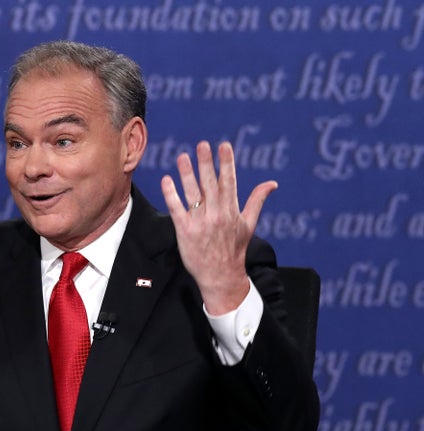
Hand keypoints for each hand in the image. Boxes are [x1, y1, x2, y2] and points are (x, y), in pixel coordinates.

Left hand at [160, 141, 276, 314]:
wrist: (221, 277)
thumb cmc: (234, 249)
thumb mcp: (248, 224)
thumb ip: (257, 201)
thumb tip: (272, 183)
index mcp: (232, 211)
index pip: (229, 182)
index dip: (226, 163)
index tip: (223, 146)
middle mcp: (217, 214)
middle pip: (211, 184)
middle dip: (206, 163)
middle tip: (202, 144)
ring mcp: (200, 223)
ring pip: (193, 194)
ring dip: (187, 174)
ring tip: (182, 156)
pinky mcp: (185, 231)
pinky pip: (177, 209)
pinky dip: (171, 194)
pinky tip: (167, 180)